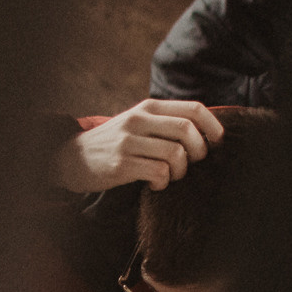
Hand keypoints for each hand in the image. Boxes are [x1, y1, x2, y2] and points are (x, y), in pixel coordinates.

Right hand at [53, 99, 222, 193]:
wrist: (74, 157)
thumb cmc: (116, 143)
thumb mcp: (139, 123)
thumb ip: (166, 122)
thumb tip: (209, 131)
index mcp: (148, 107)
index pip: (193, 109)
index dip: (213, 127)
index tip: (217, 143)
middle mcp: (139, 120)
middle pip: (187, 130)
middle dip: (198, 152)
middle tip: (190, 163)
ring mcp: (129, 141)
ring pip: (175, 154)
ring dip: (180, 171)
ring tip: (169, 175)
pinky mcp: (121, 164)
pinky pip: (159, 172)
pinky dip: (163, 182)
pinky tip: (154, 184)